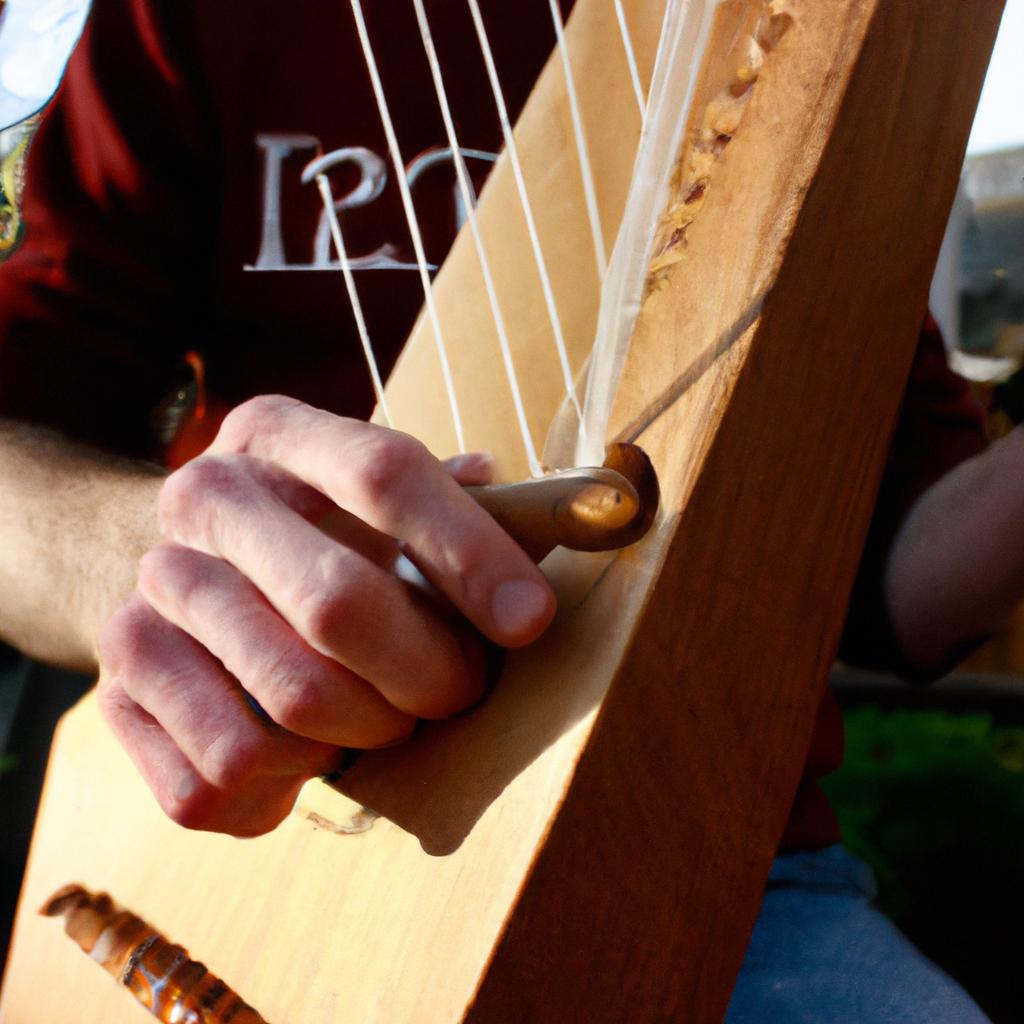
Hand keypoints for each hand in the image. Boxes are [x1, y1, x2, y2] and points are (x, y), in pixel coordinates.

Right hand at [97, 396, 555, 836]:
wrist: (175, 572)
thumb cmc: (315, 535)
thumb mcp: (378, 498)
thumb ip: (468, 504)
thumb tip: (576, 513)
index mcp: (277, 435)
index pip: (385, 473)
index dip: (470, 552)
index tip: (531, 620)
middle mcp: (201, 501)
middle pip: (339, 603)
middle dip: (428, 671)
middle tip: (458, 691)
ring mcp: (149, 595)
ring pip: (293, 703)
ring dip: (366, 731)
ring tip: (380, 718)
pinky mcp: (118, 689)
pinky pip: (224, 777)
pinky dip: (289, 787)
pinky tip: (304, 754)